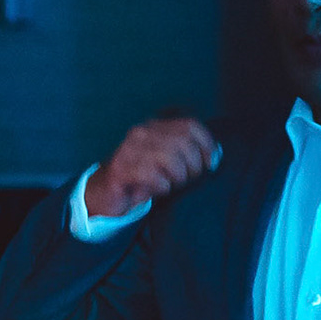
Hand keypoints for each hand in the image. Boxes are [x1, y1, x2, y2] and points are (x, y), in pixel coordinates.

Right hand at [86, 118, 218, 217]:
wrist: (105, 193)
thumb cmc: (142, 178)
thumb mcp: (165, 160)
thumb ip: (186, 152)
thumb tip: (215, 155)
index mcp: (153, 127)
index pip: (190, 126)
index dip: (207, 144)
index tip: (211, 163)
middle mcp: (140, 133)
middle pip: (183, 143)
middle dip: (193, 166)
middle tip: (188, 179)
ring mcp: (128, 150)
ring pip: (170, 159)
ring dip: (178, 177)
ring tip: (172, 184)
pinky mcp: (121, 170)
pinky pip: (153, 176)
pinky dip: (162, 187)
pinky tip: (157, 189)